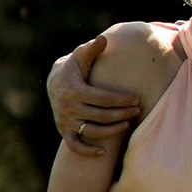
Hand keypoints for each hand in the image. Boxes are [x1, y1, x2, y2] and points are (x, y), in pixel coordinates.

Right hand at [48, 35, 138, 155]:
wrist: (54, 82)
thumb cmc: (74, 67)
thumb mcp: (81, 56)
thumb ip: (93, 48)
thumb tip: (103, 38)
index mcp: (74, 90)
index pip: (103, 98)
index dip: (122, 100)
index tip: (137, 99)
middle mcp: (68, 108)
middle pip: (101, 116)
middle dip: (122, 114)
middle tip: (137, 110)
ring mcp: (65, 121)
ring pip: (92, 132)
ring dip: (111, 131)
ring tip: (127, 124)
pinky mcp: (63, 131)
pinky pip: (75, 146)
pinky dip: (88, 151)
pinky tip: (104, 153)